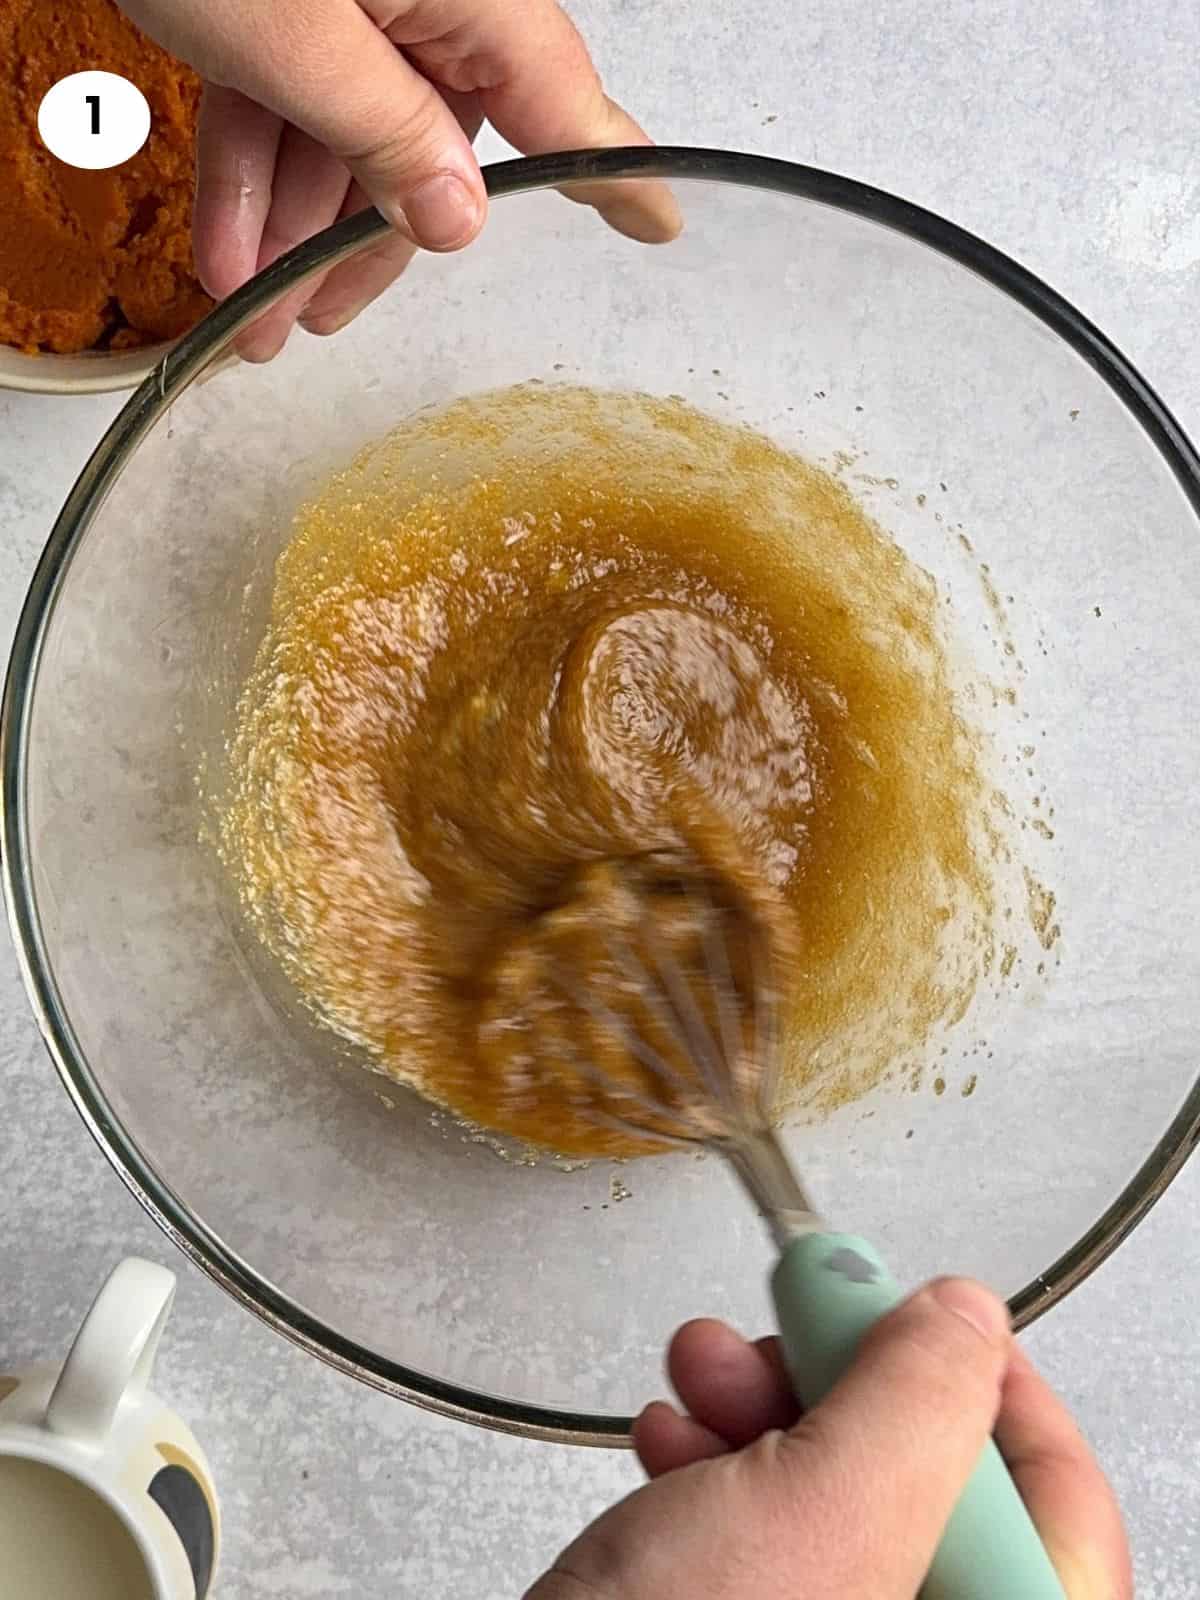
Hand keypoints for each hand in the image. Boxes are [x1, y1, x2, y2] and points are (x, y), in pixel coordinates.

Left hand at [122, 0, 678, 358]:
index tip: (658, 226)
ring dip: (291, 228)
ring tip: (246, 313)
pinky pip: (284, 97)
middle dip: (361, 242)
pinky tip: (223, 247)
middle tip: (314, 322)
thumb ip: (384, 133)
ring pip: (346, 134)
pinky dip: (251, 168)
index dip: (613, 177)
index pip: (563, 104)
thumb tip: (457, 217)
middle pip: (431, 142)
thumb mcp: (293, 33)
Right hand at [527, 1280, 1131, 1598]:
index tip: (923, 1308)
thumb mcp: (827, 1513)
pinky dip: (718, 1465)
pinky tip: (669, 1439)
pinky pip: (768, 1533)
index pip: (1059, 1498)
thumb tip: (964, 1317)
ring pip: (838, 1496)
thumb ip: (917, 1398)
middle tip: (785, 1335)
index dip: (993, 1382)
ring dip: (762, 1409)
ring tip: (699, 1378)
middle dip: (839, 1382)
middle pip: (937, 1482)